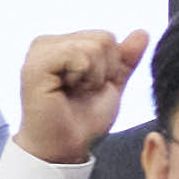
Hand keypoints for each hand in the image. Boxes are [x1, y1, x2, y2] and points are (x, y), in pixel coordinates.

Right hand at [14, 27, 138, 168]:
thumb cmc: (84, 119)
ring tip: (74, 92)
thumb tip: (143, 32)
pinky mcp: (36, 64)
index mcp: (62, 44)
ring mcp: (39, 51)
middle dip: (104, 70)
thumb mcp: (112, 85)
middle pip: (103, 38)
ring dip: (94, 76)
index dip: (111, 67)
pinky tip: (67, 90)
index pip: (107, 37)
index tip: (90, 88)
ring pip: (94, 46)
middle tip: (82, 91)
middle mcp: (47, 43)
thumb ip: (125, 59)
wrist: (66, 146)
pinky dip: (85, 76)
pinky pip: (78, 54)